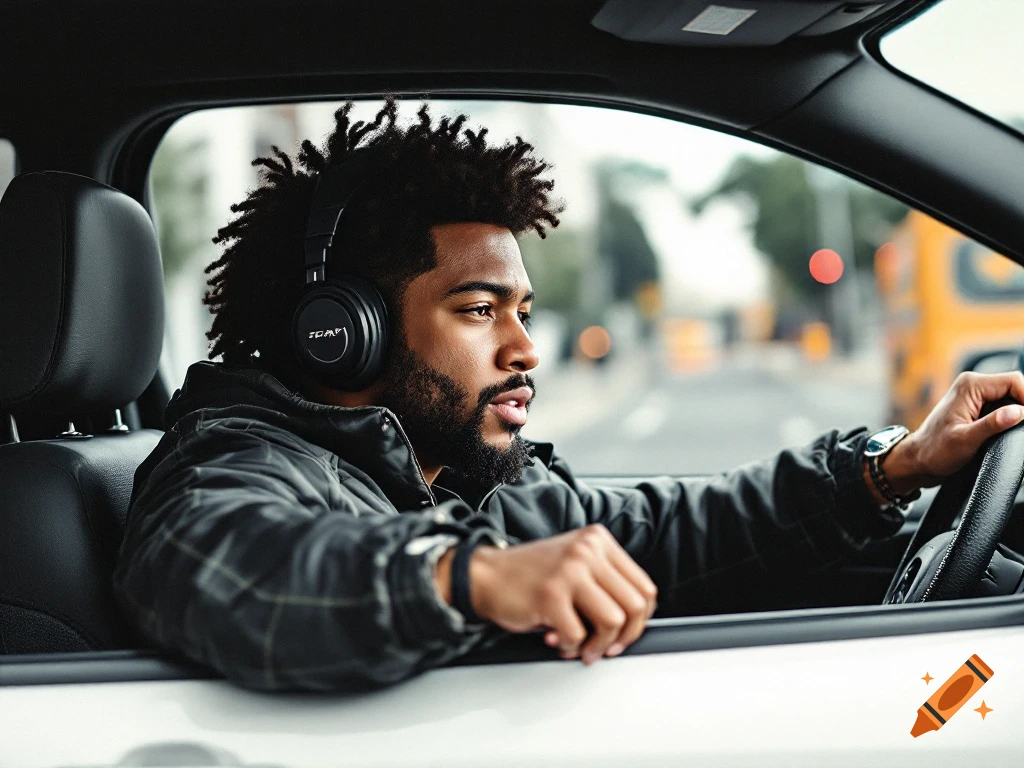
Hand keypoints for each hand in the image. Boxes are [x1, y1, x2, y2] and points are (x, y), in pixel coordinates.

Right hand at [463, 524, 656, 663]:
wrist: (485, 575)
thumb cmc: (530, 576)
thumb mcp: (575, 563)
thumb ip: (605, 580)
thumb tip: (634, 621)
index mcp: (598, 540)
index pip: (644, 587)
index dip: (639, 620)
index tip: (624, 634)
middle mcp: (587, 550)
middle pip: (635, 605)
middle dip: (623, 637)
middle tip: (605, 648)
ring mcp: (569, 570)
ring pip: (613, 621)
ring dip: (598, 645)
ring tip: (580, 647)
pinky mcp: (550, 594)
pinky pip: (578, 635)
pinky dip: (570, 647)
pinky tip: (556, 640)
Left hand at [883, 371, 1023, 493]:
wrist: (918, 458)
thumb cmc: (935, 450)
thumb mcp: (965, 440)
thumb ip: (992, 425)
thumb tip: (1019, 412)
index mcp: (970, 386)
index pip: (1014, 381)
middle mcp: (973, 385)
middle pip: (1015, 387)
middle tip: (1023, 429)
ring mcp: (975, 395)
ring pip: (1011, 396)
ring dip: (1018, 411)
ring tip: (1017, 430)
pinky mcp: (977, 406)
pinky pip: (1003, 405)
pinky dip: (1010, 416)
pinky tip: (1010, 428)